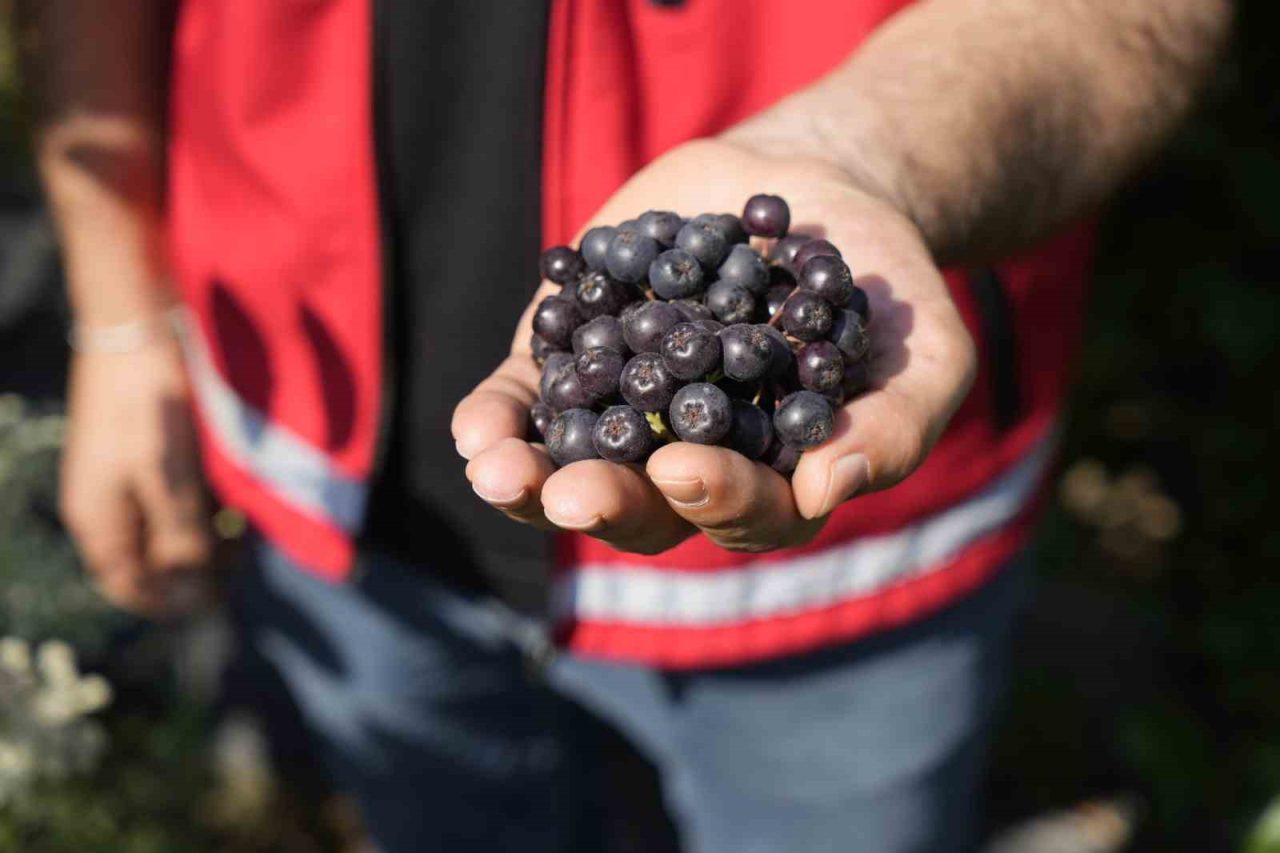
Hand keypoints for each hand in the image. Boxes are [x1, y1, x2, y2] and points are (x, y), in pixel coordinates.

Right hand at [60, 339, 214, 615]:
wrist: (136, 329)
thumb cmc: (151, 406)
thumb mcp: (170, 479)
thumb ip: (179, 538)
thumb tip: (191, 592)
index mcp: (97, 522)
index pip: (127, 586)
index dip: (170, 602)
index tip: (215, 602)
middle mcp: (103, 507)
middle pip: (146, 561)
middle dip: (192, 570)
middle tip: (239, 562)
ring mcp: (120, 480)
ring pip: (161, 530)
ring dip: (200, 540)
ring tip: (241, 534)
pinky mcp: (141, 455)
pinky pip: (168, 500)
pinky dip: (198, 509)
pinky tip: (231, 502)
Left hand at [452, 139, 975, 554]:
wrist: (810, 195)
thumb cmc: (881, 289)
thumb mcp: (924, 356)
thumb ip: (895, 428)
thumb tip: (830, 488)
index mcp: (773, 482)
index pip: (745, 512)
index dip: (715, 498)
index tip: (683, 466)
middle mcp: (690, 465)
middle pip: (643, 507)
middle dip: (606, 501)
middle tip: (573, 495)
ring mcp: (624, 416)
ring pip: (569, 469)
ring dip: (530, 480)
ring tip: (499, 472)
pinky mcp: (574, 362)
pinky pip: (525, 403)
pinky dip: (498, 417)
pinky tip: (476, 429)